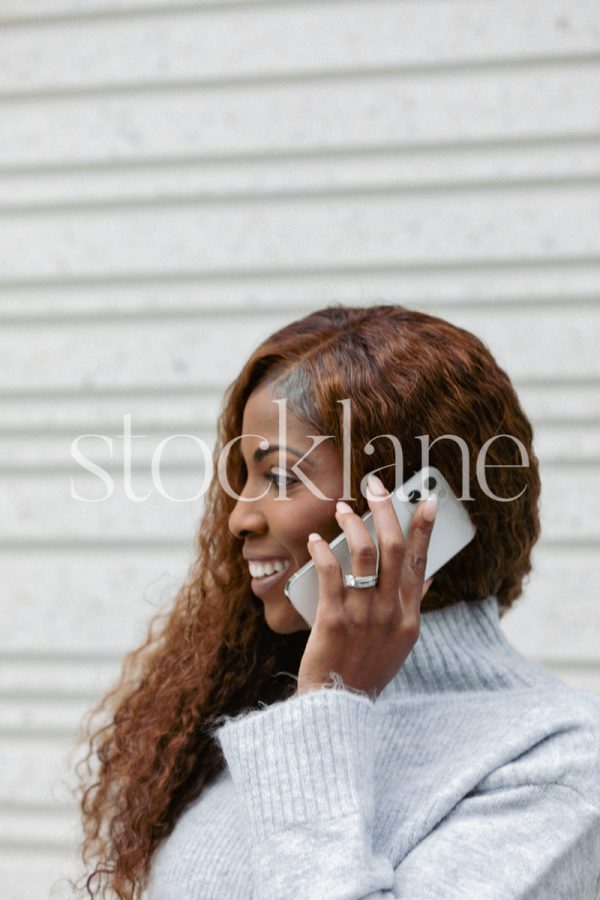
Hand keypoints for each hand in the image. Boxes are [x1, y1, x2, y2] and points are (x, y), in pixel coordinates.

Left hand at [296, 474, 436, 698]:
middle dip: (386, 511)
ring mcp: (363, 616)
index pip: (420, 562)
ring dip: (353, 525)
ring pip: (364, 555)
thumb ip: (411, 606)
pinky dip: (324, 552)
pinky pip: (331, 575)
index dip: (424, 528)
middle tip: (375, 485)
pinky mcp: (334, 620)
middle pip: (394, 549)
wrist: (338, 709)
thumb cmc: (366, 671)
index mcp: (409, 616)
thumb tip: (426, 577)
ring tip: (342, 509)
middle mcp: (390, 613)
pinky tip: (316, 541)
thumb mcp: (400, 642)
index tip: (426, 498)